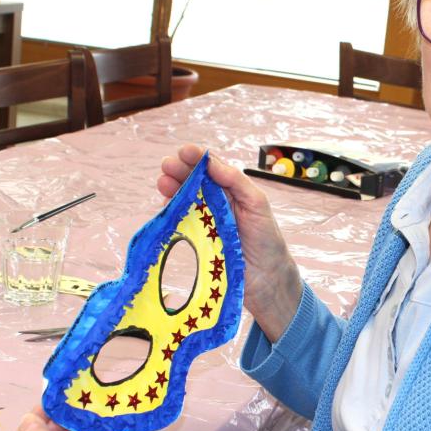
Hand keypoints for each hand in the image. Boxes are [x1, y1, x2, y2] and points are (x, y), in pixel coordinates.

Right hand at [158, 144, 301, 340]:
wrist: (266, 279)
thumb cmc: (266, 239)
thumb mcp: (257, 204)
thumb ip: (237, 182)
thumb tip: (213, 163)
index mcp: (232, 191)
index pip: (212, 169)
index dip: (198, 158)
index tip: (185, 151)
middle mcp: (216, 203)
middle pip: (193, 182)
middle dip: (180, 171)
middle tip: (167, 166)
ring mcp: (205, 222)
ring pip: (184, 200)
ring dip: (172, 189)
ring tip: (163, 182)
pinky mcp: (196, 241)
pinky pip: (179, 223)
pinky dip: (170, 213)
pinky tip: (165, 205)